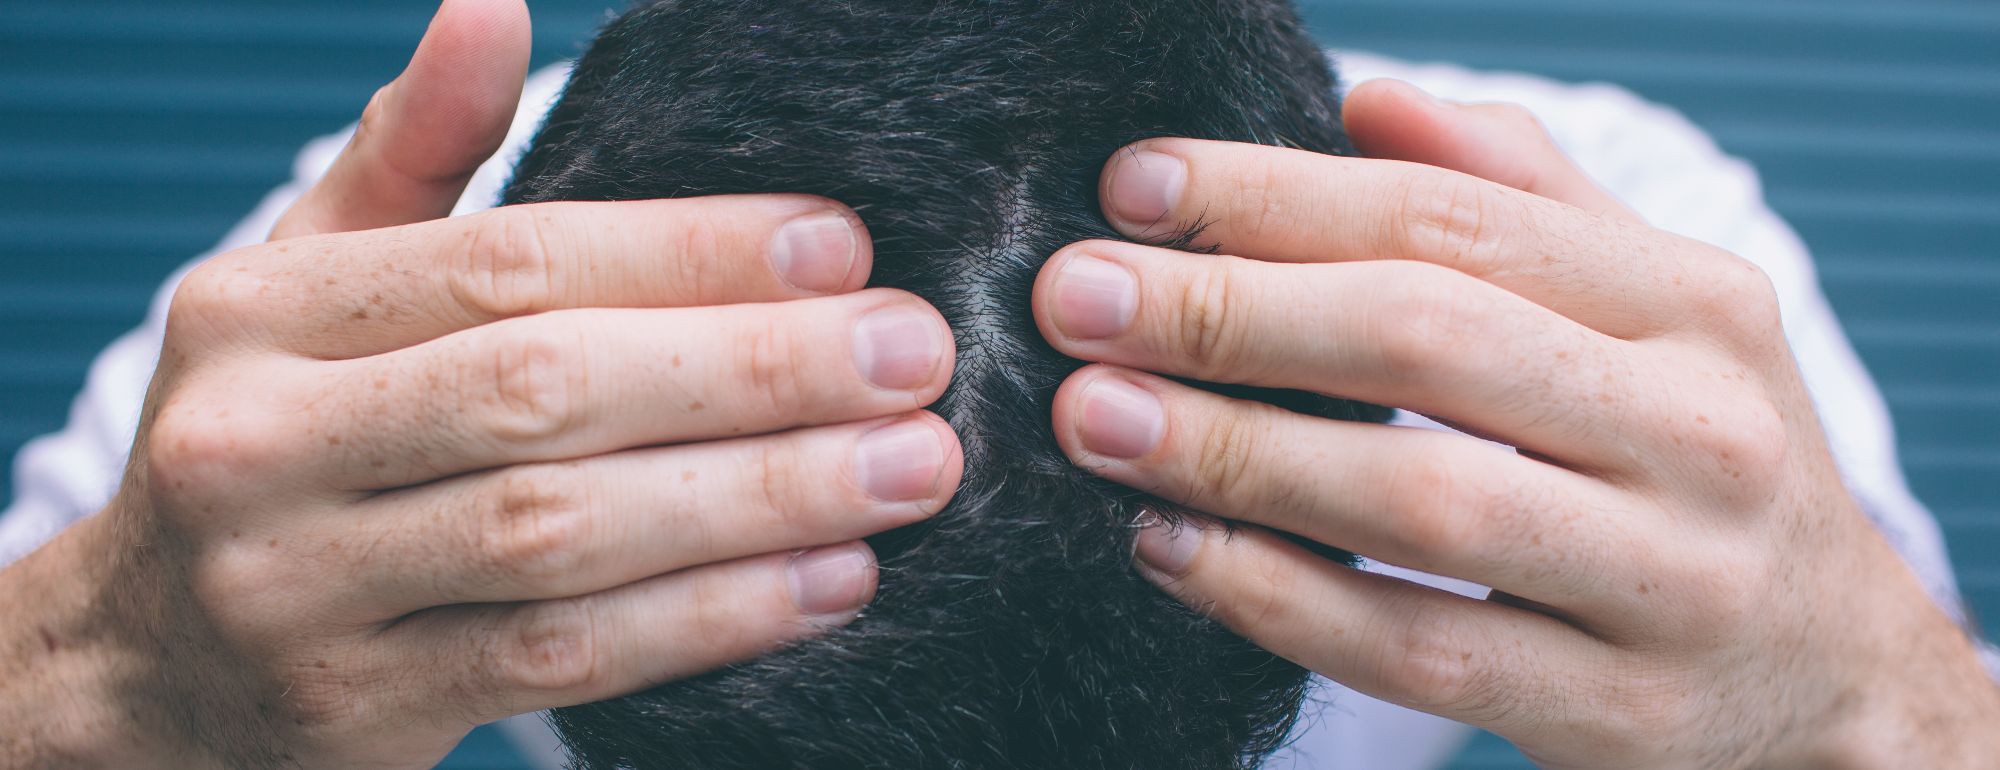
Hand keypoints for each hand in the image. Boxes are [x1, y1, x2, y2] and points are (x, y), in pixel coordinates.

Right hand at [0, 1, 960, 765]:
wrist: (151, 663)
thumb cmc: (283, 437)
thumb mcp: (316, 285)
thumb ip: (418, 156)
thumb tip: (491, 6)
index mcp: (259, 313)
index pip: (510, 264)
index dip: (690, 250)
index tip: (842, 244)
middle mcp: (257, 445)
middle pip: (548, 392)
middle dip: (754, 371)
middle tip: (913, 354)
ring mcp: (297, 592)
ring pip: (566, 536)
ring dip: (764, 500)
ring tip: (911, 468)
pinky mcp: (359, 709)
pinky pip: (566, 663)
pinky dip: (714, 620)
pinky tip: (835, 579)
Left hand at [1035, 80, 1999, 767]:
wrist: (1834, 677)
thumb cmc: (1699, 461)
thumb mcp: (1660, 314)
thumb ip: (1522, 197)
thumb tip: (1370, 97)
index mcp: (1696, 305)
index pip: (1449, 221)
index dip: (1275, 195)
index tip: (1132, 188)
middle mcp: (1700, 433)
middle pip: (1426, 339)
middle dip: (1228, 310)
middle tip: (1074, 299)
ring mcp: (1669, 582)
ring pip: (1419, 498)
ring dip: (1232, 452)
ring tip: (1094, 418)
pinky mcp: (1617, 711)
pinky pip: (1416, 647)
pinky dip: (1278, 596)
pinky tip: (1170, 548)